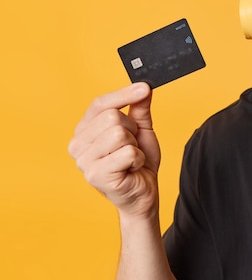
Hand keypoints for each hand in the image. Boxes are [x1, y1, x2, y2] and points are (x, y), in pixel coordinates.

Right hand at [69, 83, 160, 218]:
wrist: (144, 192)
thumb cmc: (138, 162)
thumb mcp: (141, 130)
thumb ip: (139, 108)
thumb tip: (143, 87)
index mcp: (84, 130)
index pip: (100, 103)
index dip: (123, 94)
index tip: (145, 88)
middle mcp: (77, 144)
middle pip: (112, 117)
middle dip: (132, 130)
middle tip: (132, 147)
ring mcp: (84, 161)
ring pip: (119, 133)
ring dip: (134, 146)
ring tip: (130, 159)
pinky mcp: (96, 175)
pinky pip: (127, 152)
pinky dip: (137, 159)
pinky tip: (131, 169)